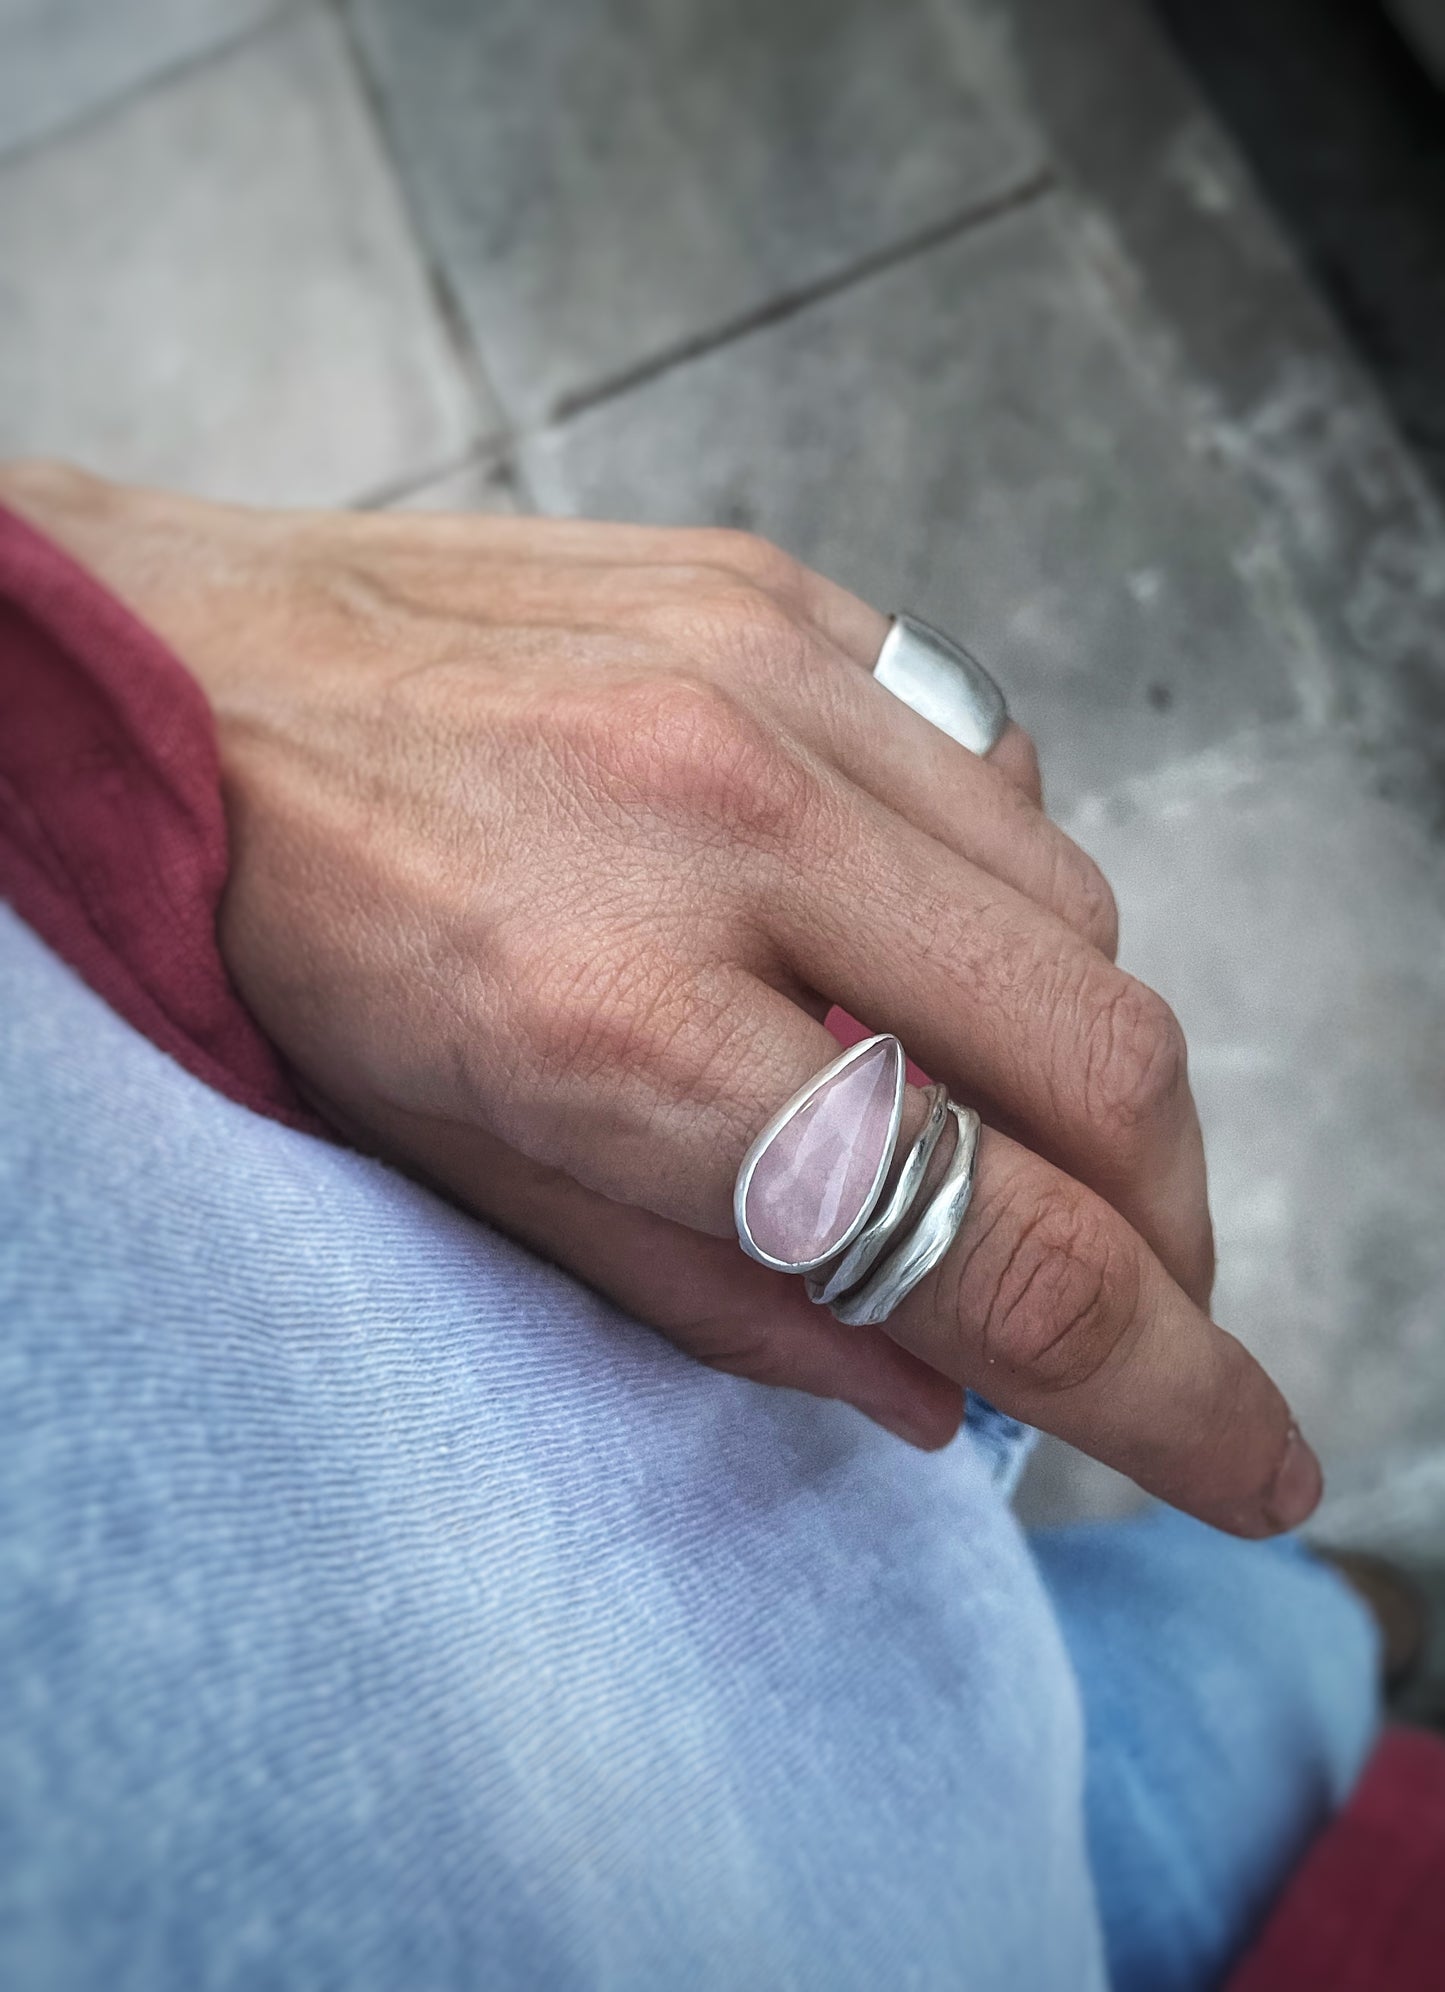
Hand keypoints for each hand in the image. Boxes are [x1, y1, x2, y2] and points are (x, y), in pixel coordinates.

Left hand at [6, 465, 1319, 1533]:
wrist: (166, 660)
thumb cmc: (281, 932)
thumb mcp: (453, 1169)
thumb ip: (714, 1294)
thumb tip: (934, 1391)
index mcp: (610, 1019)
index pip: (987, 1233)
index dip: (1167, 1382)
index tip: (1258, 1457)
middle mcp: (719, 825)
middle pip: (1103, 1059)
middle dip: (1173, 1224)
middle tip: (1138, 1294)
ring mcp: (760, 678)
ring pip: (1079, 908)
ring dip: (1087, 1059)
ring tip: (993, 1115)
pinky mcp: (773, 591)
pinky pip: (994, 763)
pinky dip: (1002, 891)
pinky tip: (911, 936)